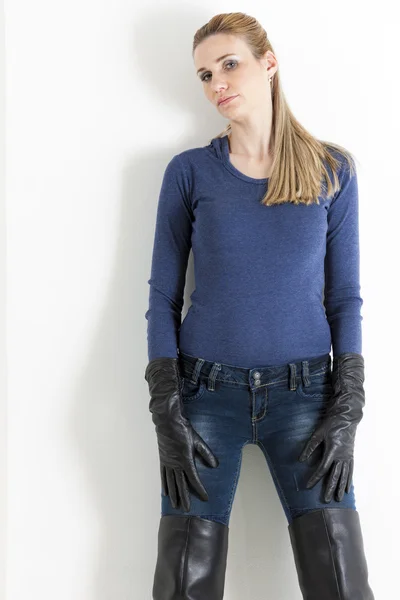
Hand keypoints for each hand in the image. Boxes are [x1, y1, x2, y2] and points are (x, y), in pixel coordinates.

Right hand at [145, 357, 218, 511]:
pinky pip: (163, 476)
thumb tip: (215, 465)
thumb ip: (206, 453)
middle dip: (185, 498)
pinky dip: (165, 485)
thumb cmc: (183, 429)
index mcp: (185, 459)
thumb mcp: (198, 440)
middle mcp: (175, 464)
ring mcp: (168, 462)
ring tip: (175, 506)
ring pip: (171, 483)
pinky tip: (165, 493)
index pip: (194, 479)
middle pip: (181, 485)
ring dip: (174, 495)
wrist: (167, 421)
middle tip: (187, 510)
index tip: (205, 498)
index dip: (200, 489)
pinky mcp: (163, 459)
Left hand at [298, 353, 364, 502]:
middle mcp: (341, 455)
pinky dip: (349, 481)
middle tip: (326, 500)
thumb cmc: (331, 423)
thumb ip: (310, 446)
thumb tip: (301, 459)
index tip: (308, 486)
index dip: (314, 478)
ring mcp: (348, 456)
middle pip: (335, 475)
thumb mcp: (318, 433)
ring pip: (344, 475)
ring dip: (340, 487)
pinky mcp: (351, 455)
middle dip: (330, 488)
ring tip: (338, 499)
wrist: (347, 416)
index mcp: (332, 449)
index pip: (322, 468)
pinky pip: (350, 471)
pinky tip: (348, 489)